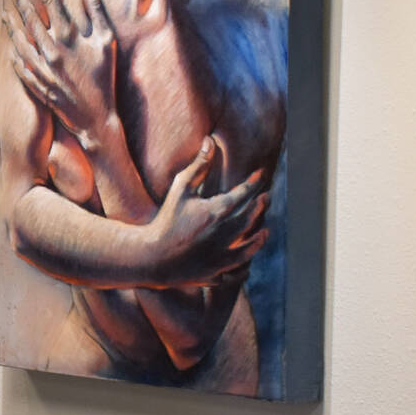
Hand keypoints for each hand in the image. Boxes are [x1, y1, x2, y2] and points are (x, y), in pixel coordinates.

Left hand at [3, 0, 117, 147]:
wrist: (95, 118)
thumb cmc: (104, 78)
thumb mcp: (106, 41)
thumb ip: (95, 9)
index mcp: (68, 36)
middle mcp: (50, 50)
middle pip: (29, 15)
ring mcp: (40, 67)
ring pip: (19, 38)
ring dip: (11, 22)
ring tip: (5, 8)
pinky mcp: (35, 83)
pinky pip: (19, 63)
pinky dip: (13, 50)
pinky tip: (9, 42)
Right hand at [140, 137, 269, 285]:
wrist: (150, 257)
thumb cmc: (164, 219)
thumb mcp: (180, 189)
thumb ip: (198, 165)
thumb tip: (210, 141)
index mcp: (217, 211)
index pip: (245, 193)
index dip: (254, 182)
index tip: (260, 176)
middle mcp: (225, 234)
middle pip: (251, 217)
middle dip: (260, 205)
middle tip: (265, 198)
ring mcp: (222, 256)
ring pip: (250, 246)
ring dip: (259, 237)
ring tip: (264, 230)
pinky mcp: (216, 273)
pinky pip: (237, 270)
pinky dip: (244, 265)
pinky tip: (246, 261)